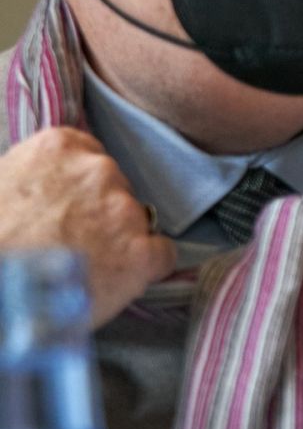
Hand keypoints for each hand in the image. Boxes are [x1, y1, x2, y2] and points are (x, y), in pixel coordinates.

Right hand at [0, 127, 176, 326]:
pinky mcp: (139, 254)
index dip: (80, 191)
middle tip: (71, 244)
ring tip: (83, 269)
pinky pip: (161, 256)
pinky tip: (119, 282)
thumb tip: (46, 194)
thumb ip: (34, 178)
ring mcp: (123, 211)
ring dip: (119, 242)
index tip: (70, 209)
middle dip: (99, 215)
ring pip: (137, 223)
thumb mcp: (0, 185)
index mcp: (59, 147)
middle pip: (116, 190)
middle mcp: (99, 171)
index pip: (90, 158)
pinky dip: (146, 269)